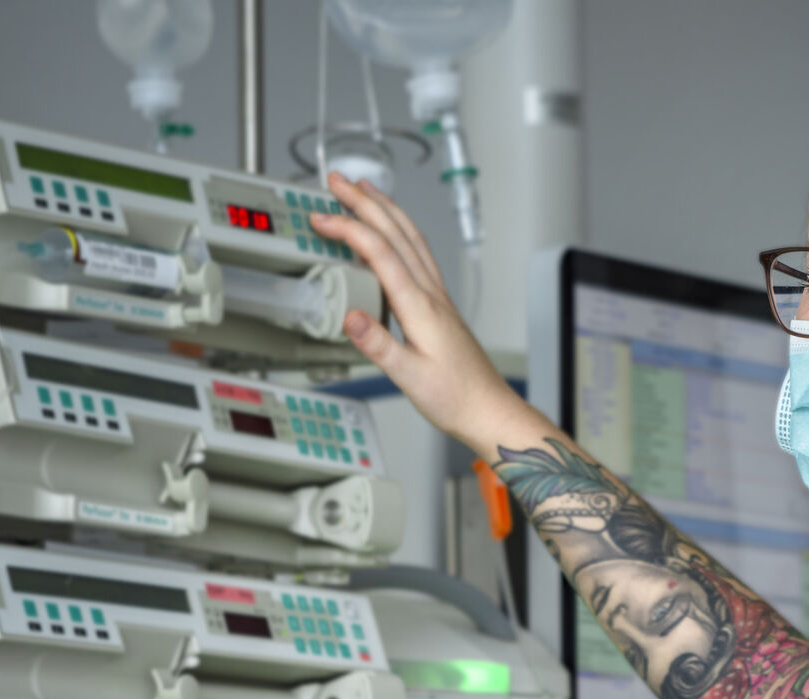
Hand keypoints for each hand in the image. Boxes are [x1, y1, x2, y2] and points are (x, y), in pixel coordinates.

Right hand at [309, 173, 532, 452]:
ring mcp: (438, 298)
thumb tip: (350, 317)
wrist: (488, 409)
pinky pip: (419, 256)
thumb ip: (378, 345)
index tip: (321, 217)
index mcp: (420, 307)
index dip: (349, 229)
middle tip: (337, 180)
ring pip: (411, 239)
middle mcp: (432, 295)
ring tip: (365, 191)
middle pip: (396, 234)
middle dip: (365, 202)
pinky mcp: (440, 307)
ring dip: (386, 211)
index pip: (380, 253)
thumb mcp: (409, 377)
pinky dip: (401, 234)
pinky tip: (395, 235)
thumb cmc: (454, 397)